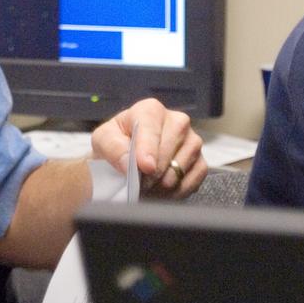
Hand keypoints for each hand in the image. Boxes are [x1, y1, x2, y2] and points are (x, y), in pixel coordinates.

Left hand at [90, 97, 206, 198]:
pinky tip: (162, 192)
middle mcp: (177, 121)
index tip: (144, 167)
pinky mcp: (200, 161)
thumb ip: (112, 148)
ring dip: (163, 184)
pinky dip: (177, 191)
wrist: (126, 158)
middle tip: (139, 184)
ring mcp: (192, 140)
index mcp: (151, 110)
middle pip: (170, 148)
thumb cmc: (116, 144)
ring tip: (148, 188)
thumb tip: (128, 164)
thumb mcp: (103, 140)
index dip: (149, 149)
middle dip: (153, 172)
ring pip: (183, 165)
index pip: (153, 128)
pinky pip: (194, 179)